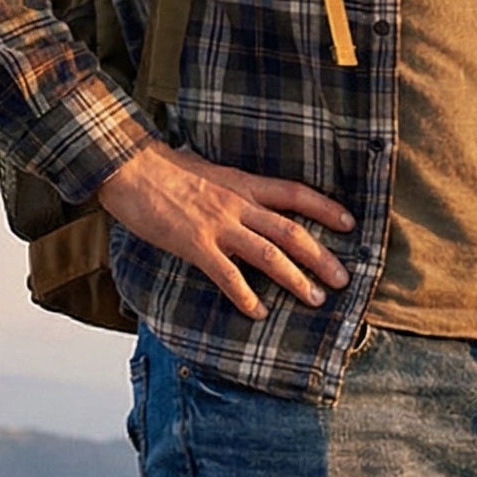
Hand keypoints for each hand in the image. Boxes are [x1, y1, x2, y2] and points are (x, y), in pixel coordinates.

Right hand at [96, 140, 354, 319]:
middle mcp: (237, 204)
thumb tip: (249, 201)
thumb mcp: (209, 170)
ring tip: (315, 299)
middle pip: (291, 231)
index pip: (294, 193)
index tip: (349, 223)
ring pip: (269, 254)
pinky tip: (257, 313)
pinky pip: (227, 275)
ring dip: (295, 279)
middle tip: (343, 279)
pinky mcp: (195, 244)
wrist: (127, 164)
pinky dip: (245, 296)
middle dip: (321, 257)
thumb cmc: (163, 168)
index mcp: (242, 184)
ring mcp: (217, 225)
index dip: (325, 208)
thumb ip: (233, 188)